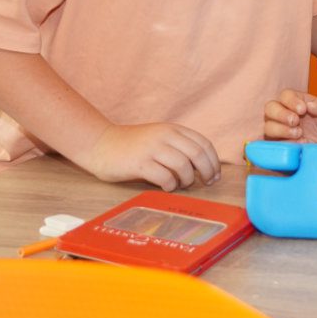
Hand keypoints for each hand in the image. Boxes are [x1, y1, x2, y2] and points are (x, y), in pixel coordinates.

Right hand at [75, 122, 220, 191]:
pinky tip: (166, 187)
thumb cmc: (133, 146)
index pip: (204, 143)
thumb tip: (204, 167)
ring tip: (180, 185)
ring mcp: (152, 149)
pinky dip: (170, 186)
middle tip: (207, 184)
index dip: (214, 161)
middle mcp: (165, 136)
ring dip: (187, 180)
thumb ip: (179, 147)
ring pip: (183, 166)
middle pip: (197, 154)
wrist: (101, 144)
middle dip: (207, 172)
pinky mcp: (140, 163)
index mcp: (173, 129)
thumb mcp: (160, 138)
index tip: (215, 175)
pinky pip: (165, 177)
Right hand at [264, 89, 316, 143]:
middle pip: (270, 108)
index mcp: (301, 102)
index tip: (303, 109)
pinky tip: (299, 145)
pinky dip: (283, 144)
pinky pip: (274, 145)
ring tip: (299, 134)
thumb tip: (309, 105)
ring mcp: (287, 132)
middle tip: (295, 121)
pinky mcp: (288, 148)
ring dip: (280, 129)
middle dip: (280, 114)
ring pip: (268, 127)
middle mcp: (290, 115)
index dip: (290, 100)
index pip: (285, 95)